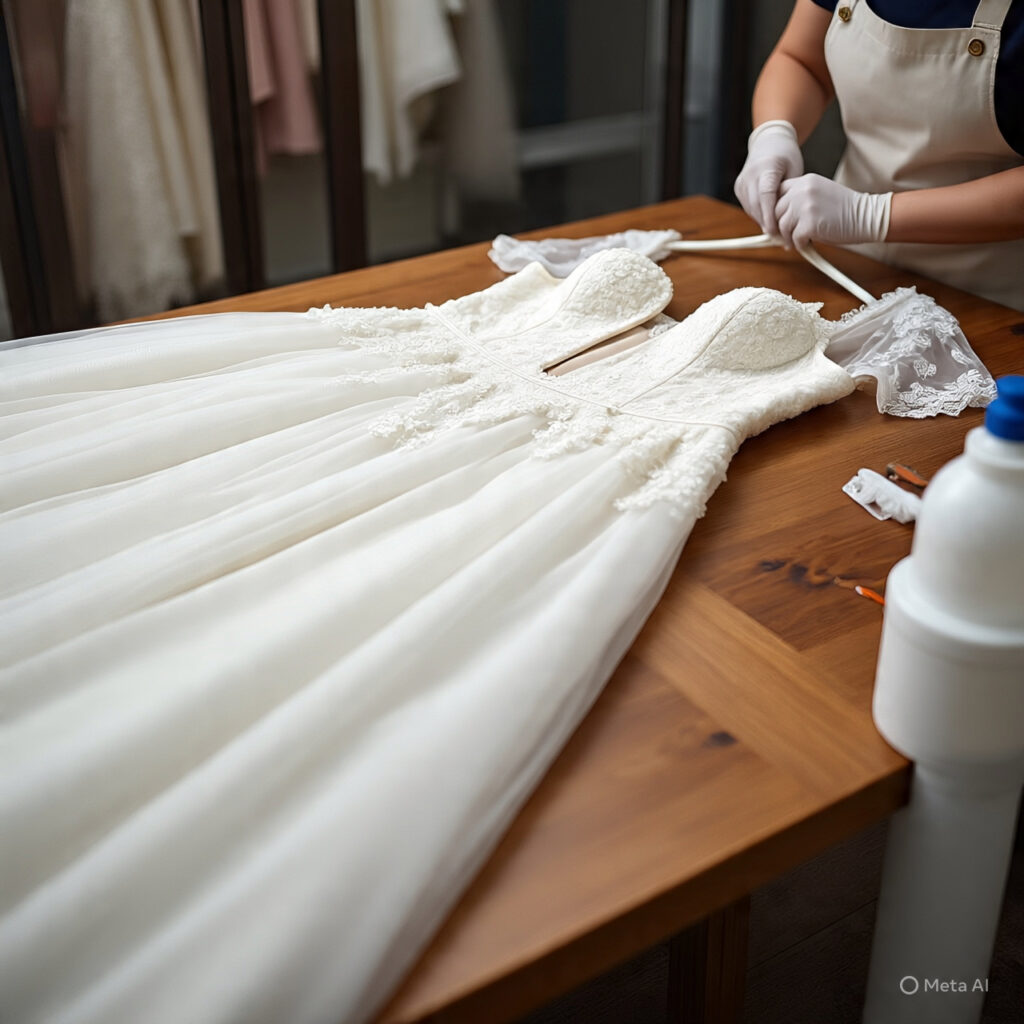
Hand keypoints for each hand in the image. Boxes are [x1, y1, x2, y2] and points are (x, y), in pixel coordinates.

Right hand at [734, 120, 802, 237]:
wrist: (768, 142)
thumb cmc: (786, 156)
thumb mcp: (794, 172)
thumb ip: (789, 195)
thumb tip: (787, 222)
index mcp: (766, 167)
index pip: (766, 195)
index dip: (770, 216)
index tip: (777, 231)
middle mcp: (750, 174)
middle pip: (756, 205)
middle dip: (767, 224)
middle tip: (781, 239)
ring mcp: (742, 181)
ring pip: (751, 209)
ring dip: (763, 222)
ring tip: (778, 234)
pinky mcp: (738, 187)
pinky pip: (748, 206)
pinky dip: (758, 215)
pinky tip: (769, 221)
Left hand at [775, 174, 891, 248]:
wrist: (866, 216)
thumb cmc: (844, 210)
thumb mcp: (819, 194)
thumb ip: (800, 199)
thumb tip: (777, 217)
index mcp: (805, 180)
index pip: (778, 192)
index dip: (776, 208)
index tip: (780, 220)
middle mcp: (803, 190)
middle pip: (776, 211)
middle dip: (780, 226)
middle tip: (786, 236)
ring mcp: (805, 206)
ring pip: (782, 226)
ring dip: (788, 237)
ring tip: (797, 241)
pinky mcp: (809, 224)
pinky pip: (794, 238)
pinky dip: (799, 245)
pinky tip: (807, 244)